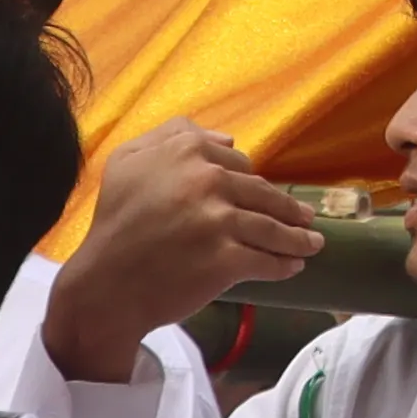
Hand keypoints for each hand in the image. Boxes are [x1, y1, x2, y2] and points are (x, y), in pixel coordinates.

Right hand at [42, 123, 320, 383]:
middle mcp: (207, 179)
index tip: (264, 194)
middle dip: (288, 208)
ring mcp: (219, 221)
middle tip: (306, 219)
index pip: (239, 163)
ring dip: (298, 237)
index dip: (253, 181)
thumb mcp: (128, 161)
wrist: (105, 283)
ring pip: (272, 227)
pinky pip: (266, 260)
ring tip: (312, 244)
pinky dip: (284, 264)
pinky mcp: (226, 260)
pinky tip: (293, 267)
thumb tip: (229, 138)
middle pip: (262, 193)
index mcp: (187, 151)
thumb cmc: (114, 221)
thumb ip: (172, 135)